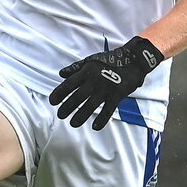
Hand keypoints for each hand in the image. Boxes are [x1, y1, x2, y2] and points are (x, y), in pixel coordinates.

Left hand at [49, 36, 164, 129]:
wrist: (134, 59)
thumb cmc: (110, 60)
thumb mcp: (91, 60)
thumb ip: (75, 68)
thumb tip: (61, 74)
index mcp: (87, 71)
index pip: (69, 84)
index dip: (60, 93)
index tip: (52, 101)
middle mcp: (94, 81)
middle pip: (77, 96)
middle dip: (67, 107)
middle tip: (60, 115)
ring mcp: (106, 89)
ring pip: (90, 105)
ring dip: (80, 115)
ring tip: (72, 123)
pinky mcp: (117, 95)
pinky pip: (108, 110)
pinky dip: (102, 119)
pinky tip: (95, 127)